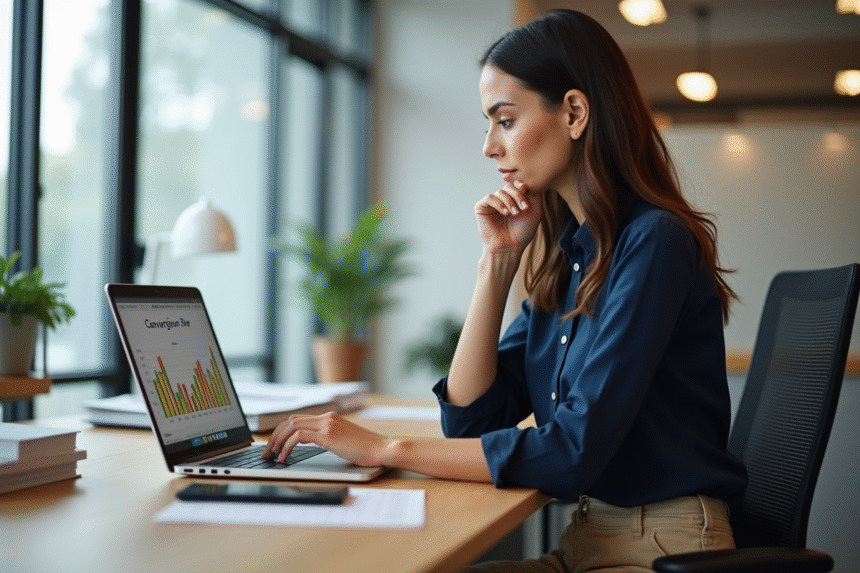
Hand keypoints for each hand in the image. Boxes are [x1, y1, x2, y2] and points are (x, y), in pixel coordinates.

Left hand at [262, 412, 390, 466]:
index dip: (281, 432)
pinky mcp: (328, 435)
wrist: (382, 450)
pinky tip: (284, 458)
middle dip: (274, 436)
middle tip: (267, 452)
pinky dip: (287, 447)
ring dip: (277, 441)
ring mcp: (327, 424)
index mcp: (330, 417)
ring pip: (290, 426)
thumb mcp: (343, 441)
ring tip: (271, 456)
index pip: (297, 419)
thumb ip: (328, 438)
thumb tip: (309, 446)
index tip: (274, 446)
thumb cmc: (367, 450)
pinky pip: (298, 437)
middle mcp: (326, 417)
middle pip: (289, 420)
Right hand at [475, 181, 541, 256]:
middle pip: (510, 186)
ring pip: (501, 191)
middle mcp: (503, 200)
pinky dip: (499, 203)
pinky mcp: (481, 207)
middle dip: (518, 195)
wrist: (509, 247)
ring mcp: (492, 203)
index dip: (524, 189)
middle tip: (524, 208)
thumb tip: (523, 182)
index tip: (528, 201)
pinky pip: (490, 197)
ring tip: (515, 213)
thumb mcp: (534, 213)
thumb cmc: (522, 233)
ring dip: (510, 201)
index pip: (518, 185)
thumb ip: (534, 196)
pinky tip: (505, 213)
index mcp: (514, 200)